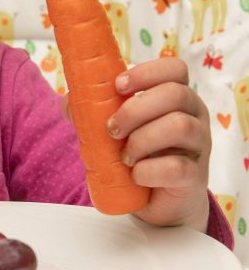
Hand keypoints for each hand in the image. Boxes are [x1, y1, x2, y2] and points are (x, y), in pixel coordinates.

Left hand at [106, 58, 210, 230]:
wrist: (156, 200)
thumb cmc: (136, 154)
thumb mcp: (114, 128)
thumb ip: (92, 111)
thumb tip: (69, 101)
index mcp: (177, 96)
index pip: (175, 68)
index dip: (147, 72)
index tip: (118, 86)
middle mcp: (195, 115)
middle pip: (175, 94)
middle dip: (134, 110)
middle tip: (112, 129)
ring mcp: (200, 145)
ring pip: (179, 126)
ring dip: (141, 140)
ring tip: (124, 156)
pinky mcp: (195, 175)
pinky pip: (176, 167)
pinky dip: (147, 171)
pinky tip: (135, 176)